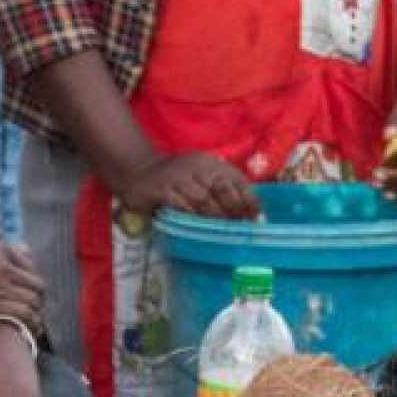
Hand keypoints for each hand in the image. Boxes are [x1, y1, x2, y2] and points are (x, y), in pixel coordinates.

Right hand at [0, 237, 41, 326]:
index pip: (25, 262)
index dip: (29, 279)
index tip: (28, 292)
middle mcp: (0, 261)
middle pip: (34, 281)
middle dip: (38, 298)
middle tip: (36, 311)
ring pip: (32, 299)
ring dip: (37, 314)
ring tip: (36, 325)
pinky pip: (24, 314)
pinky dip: (32, 324)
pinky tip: (31, 332)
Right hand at [107, 149, 258, 220]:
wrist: (139, 170)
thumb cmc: (177, 179)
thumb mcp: (200, 177)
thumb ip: (221, 191)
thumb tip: (250, 214)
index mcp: (210, 164)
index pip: (236, 180)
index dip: (249, 199)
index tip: (257, 218)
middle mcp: (197, 166)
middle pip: (222, 189)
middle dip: (234, 209)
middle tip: (241, 227)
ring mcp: (178, 176)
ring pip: (203, 199)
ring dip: (215, 217)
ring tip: (223, 232)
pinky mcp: (161, 188)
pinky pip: (180, 204)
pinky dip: (190, 216)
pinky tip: (198, 226)